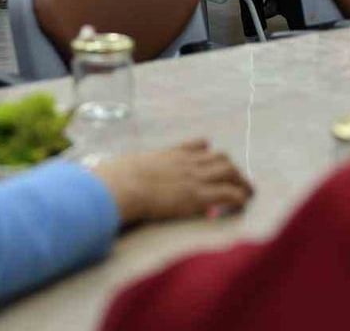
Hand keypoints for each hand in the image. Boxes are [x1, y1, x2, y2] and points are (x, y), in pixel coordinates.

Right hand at [91, 139, 252, 224]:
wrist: (122, 185)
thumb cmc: (115, 179)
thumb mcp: (122, 168)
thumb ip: (125, 169)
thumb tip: (102, 174)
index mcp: (169, 155)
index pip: (196, 146)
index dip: (207, 152)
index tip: (211, 153)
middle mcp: (186, 162)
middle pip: (220, 158)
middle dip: (232, 168)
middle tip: (239, 181)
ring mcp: (194, 176)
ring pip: (230, 171)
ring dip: (242, 181)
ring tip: (248, 193)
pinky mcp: (198, 195)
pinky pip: (229, 192)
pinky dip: (239, 197)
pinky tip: (243, 203)